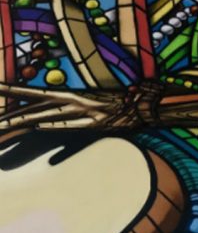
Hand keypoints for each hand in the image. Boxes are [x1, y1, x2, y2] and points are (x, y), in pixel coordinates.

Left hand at [0, 83, 152, 129]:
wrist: (147, 106)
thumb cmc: (121, 107)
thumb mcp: (94, 111)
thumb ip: (72, 122)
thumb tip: (52, 141)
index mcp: (72, 96)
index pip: (34, 93)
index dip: (12, 91)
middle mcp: (74, 102)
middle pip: (33, 105)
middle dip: (9, 111)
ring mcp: (83, 113)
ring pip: (46, 115)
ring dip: (22, 120)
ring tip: (1, 125)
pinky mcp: (95, 124)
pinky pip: (71, 124)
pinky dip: (53, 124)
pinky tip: (37, 125)